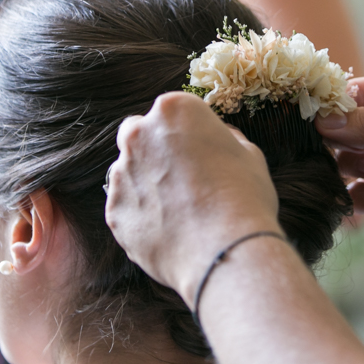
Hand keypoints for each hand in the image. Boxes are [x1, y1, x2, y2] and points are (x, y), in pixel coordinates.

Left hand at [105, 92, 280, 302]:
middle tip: (180, 175)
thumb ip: (224, 138)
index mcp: (173, 111)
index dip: (184, 131)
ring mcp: (122, 174)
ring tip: (179, 211)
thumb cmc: (244, 198)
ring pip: (128, 173)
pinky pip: (125, 208)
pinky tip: (169, 230)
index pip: (169, 111)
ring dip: (146, 184)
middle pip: (137, 134)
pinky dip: (141, 216)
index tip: (197, 150)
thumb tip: (216, 138)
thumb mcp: (249, 154)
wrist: (226, 251)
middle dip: (152, 149)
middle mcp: (139, 135)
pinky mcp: (114, 212)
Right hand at [318, 69, 363, 244]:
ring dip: (348, 167)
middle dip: (338, 139)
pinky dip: (358, 198)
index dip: (336, 105)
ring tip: (363, 173)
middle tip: (325, 151)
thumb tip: (327, 121)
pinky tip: (359, 200)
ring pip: (357, 161)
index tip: (310, 118)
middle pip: (355, 128)